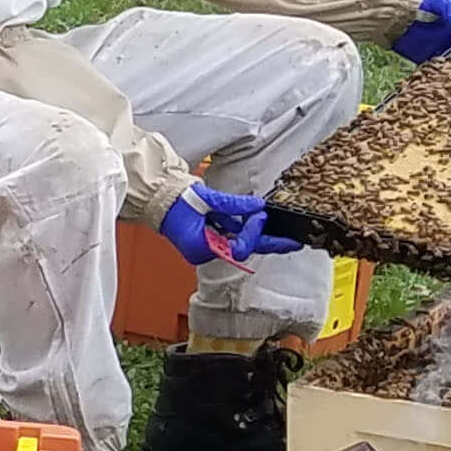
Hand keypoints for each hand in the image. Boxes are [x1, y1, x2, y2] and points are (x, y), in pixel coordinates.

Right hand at [160, 182, 287, 266]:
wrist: (157, 198)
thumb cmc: (174, 202)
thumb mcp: (207, 200)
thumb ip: (233, 205)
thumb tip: (257, 206)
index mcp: (203, 248)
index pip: (239, 248)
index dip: (252, 232)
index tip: (258, 214)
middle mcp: (207, 252)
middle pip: (245, 250)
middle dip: (269, 243)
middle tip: (293, 242)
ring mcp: (209, 246)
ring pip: (241, 243)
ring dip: (256, 233)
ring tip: (273, 226)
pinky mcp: (210, 238)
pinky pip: (232, 236)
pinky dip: (243, 227)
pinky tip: (254, 219)